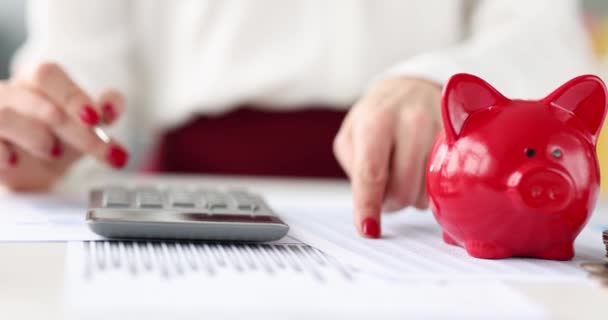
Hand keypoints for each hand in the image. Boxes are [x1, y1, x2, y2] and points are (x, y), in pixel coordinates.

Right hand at [0, 62, 127, 190]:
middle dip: (70, 125)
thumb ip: (104, 110)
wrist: (31, 176)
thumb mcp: (86, 126)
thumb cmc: (57, 141)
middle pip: (33, 98)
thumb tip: (112, 105)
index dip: (72, 95)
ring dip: (35, 136)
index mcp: (35, 83)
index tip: (97, 119)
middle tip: (94, 146)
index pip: (47, 75)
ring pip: (3, 116)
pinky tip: (14, 162)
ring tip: (53, 151)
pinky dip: (1, 152)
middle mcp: (9, 95)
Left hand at [333, 76, 441, 237]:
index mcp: (376, 121)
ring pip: (426, 191)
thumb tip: (371, 201)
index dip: (368, 205)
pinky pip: (446, 184)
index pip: (371, 173)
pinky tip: (423, 170)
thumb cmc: (377, 117)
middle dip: (389, 200)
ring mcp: (441, 130)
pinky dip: (430, 188)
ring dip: (411, 195)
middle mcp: (412, 121)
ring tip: (405, 172)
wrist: (412, 87)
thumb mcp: (352, 134)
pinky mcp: (463, 140)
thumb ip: (355, 167)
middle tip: (385, 187)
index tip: (368, 230)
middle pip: (402, 189)